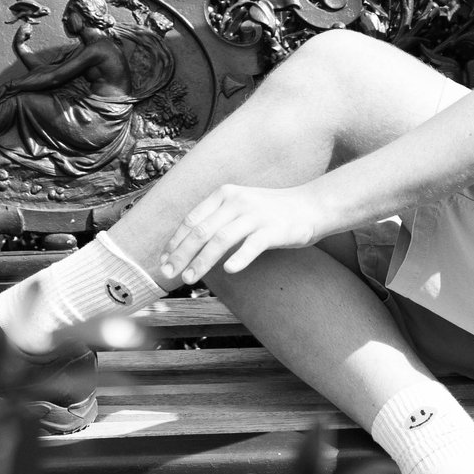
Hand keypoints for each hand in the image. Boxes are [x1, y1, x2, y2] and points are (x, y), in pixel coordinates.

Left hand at [158, 183, 335, 283]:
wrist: (310, 205)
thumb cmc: (270, 212)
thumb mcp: (239, 206)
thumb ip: (216, 220)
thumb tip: (186, 245)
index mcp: (224, 195)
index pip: (192, 220)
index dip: (175, 242)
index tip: (163, 261)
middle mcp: (236, 202)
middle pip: (201, 231)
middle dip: (181, 254)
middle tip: (168, 274)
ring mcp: (255, 215)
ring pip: (221, 239)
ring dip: (202, 261)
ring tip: (189, 279)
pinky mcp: (273, 229)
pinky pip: (252, 245)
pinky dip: (239, 257)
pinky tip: (228, 270)